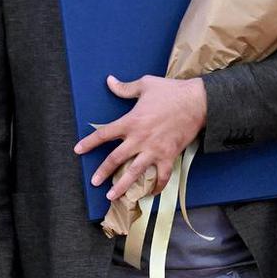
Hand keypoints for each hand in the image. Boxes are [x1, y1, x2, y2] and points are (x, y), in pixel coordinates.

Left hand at [74, 74, 207, 201]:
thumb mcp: (145, 85)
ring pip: (134, 173)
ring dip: (122, 186)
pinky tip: (150, 193)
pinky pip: (161, 176)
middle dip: (102, 172)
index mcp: (131, 122)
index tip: (78, 150)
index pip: (104, 134)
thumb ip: (125, 88)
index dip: (89, 143)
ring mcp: (154, 150)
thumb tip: (109, 81)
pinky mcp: (169, 156)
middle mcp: (139, 139)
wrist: (197, 102)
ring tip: (112, 196)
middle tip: (94, 182)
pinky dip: (156, 186)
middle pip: (115, 159)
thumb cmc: (171, 91)